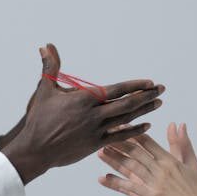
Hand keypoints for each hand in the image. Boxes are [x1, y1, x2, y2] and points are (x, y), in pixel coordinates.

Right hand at [1, 43, 165, 183]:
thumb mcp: (44, 90)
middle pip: (126, 104)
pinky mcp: (94, 145)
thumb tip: (47, 46)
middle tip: (162, 89)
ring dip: (144, 111)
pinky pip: (119, 137)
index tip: (149, 82)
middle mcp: (92, 115)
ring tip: (158, 103)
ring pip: (126, 119)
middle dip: (146, 96)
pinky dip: (134, 131)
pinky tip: (147, 125)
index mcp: (83, 99)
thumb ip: (50, 67)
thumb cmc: (39, 119)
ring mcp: (95, 131)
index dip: (135, 86)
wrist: (34, 149)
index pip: (115, 90)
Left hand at [97, 122, 196, 195]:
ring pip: (129, 168)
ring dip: (113, 159)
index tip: (120, 126)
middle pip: (135, 152)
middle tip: (105, 135)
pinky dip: (115, 183)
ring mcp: (154, 183)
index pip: (146, 142)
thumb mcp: (191, 162)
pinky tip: (103, 178)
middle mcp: (160, 170)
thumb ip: (181, 143)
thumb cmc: (194, 187)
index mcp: (169, 160)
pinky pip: (129, 188)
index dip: (132, 133)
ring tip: (100, 151)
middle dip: (118, 142)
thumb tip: (177, 124)